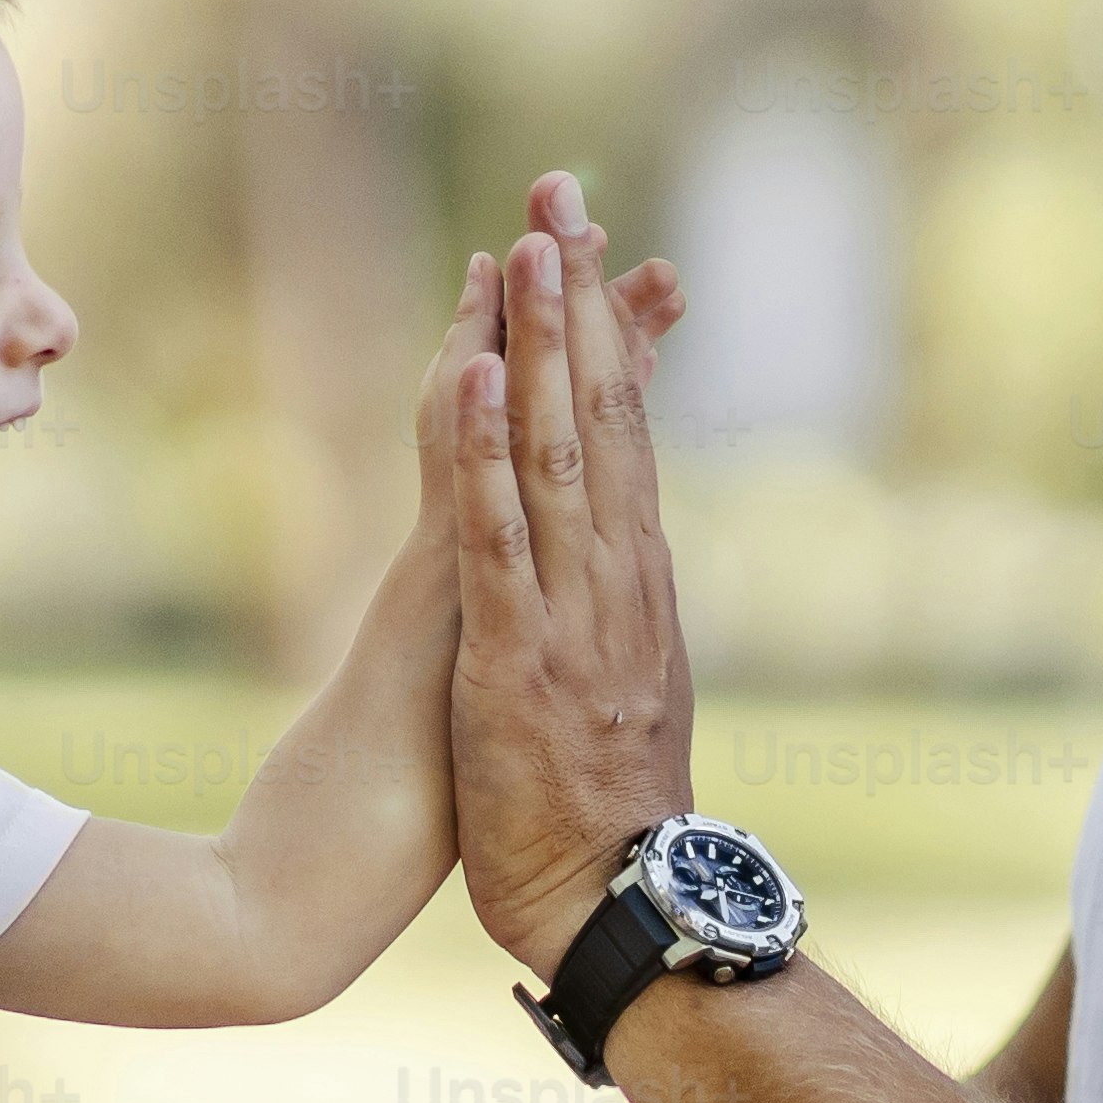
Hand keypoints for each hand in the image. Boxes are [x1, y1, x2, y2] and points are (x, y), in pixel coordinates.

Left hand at [447, 171, 692, 972]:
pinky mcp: (516, 655)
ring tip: (527, 244)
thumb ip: (612, 624)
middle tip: (562, 190)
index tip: (597, 247)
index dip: (608, 333)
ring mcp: (571, 612)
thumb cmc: (598, 825)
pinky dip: (479, 448)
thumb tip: (615, 582)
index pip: (627, 429)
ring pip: (555, 449)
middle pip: (600, 410)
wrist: (615, 912)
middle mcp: (617, 579)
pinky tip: (465, 374)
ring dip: (538, 342)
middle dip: (578, 296)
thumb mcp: (617, 699)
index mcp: (638, 583)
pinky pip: (496, 532)